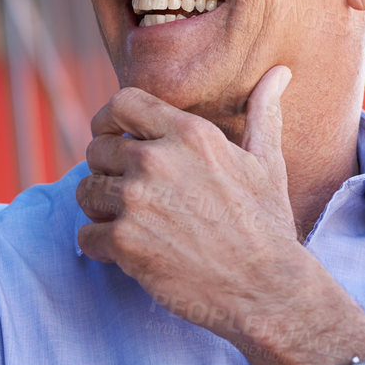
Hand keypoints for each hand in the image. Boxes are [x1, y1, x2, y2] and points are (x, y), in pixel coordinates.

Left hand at [75, 65, 304, 343]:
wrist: (268, 291)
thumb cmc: (266, 226)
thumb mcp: (267, 163)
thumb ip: (262, 113)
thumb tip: (279, 72)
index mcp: (189, 133)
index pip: (121, 103)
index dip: (109, 121)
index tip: (114, 140)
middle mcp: (157, 159)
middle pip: (96, 150)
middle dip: (108, 173)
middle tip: (134, 198)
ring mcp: (137, 200)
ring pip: (86, 191)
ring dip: (101, 210)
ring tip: (134, 225)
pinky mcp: (125, 241)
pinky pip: (86, 235)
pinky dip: (101, 246)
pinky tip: (131, 253)